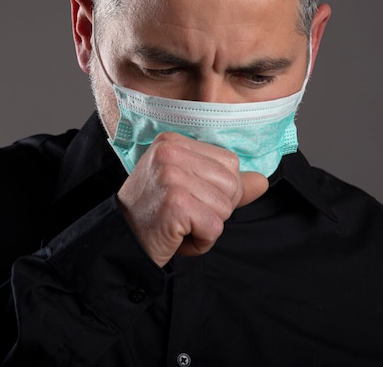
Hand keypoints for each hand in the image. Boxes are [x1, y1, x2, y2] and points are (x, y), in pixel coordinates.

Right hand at [116, 132, 268, 266]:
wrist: (120, 241)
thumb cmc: (154, 216)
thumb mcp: (188, 190)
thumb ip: (226, 184)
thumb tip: (262, 181)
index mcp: (174, 141)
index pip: (229, 162)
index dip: (219, 190)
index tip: (187, 199)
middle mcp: (171, 152)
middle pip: (231, 183)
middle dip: (215, 209)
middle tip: (182, 215)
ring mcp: (172, 176)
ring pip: (225, 207)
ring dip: (207, 227)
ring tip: (178, 226)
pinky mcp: (175, 203)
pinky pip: (214, 227)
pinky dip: (201, 242)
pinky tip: (177, 237)